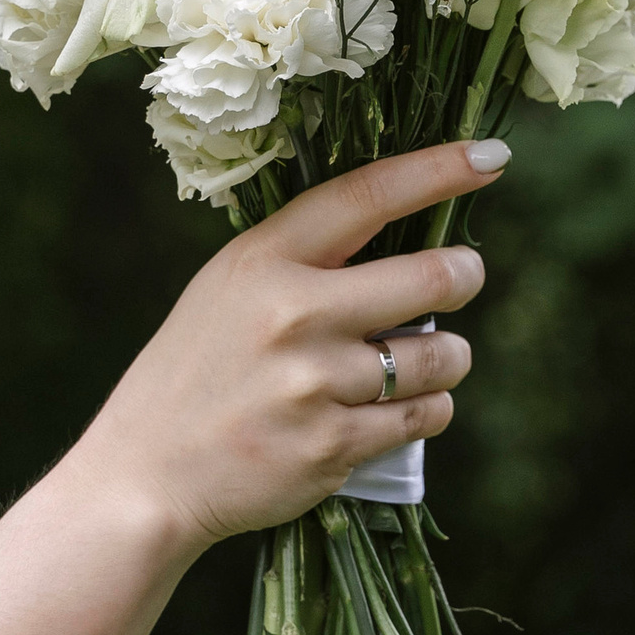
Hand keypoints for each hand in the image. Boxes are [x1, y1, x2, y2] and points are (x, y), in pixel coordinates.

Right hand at [64, 141, 507, 562]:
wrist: (145, 477)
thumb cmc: (196, 374)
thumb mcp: (227, 290)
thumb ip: (303, 260)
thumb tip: (406, 235)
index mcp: (263, 261)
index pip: (368, 196)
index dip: (439, 172)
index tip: (489, 157)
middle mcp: (293, 315)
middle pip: (432, 278)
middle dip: (464, 276)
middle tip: (463, 278)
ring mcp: (315, 383)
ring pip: (441, 357)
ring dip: (448, 358)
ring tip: (418, 362)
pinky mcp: (334, 444)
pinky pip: (425, 416)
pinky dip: (426, 411)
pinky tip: (394, 410)